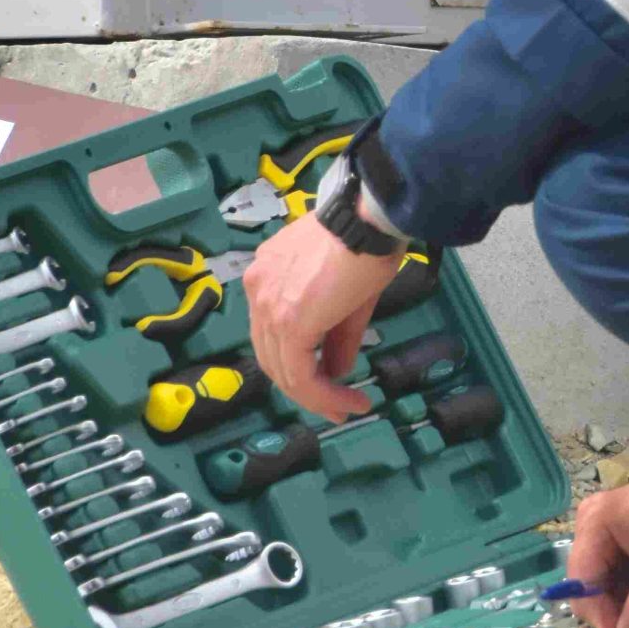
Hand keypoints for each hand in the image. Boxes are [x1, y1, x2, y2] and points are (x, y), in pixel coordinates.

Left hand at [241, 210, 400, 421]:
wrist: (369, 220)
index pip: (274, 332)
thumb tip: (337, 370)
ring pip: (283, 370)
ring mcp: (268, 306)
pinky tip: (345, 402)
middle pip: (273, 355)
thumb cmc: (366, 238)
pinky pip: (299, 373)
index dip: (298, 362)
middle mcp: (259, 290)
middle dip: (305, 387)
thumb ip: (338, 336)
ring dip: (316, 396)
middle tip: (335, 404)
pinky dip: (321, 394)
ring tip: (345, 407)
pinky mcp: (288, 323)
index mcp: (268, 276)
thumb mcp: (349, 293)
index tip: (329, 381)